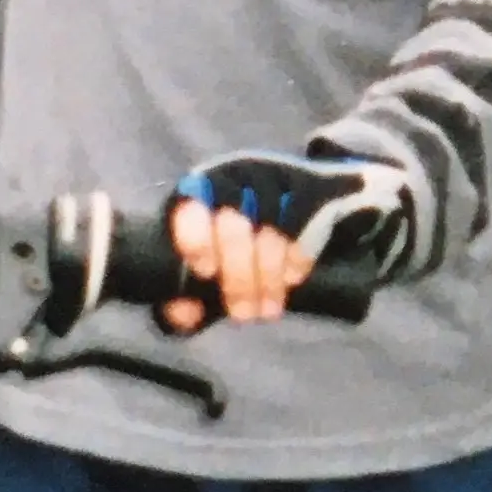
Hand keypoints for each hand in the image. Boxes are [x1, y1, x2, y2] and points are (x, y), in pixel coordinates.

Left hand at [166, 151, 416, 326]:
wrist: (304, 199)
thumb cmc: (243, 240)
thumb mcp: (214, 261)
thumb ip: (188, 293)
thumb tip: (182, 315)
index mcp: (202, 189)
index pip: (190, 207)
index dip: (196, 239)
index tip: (206, 273)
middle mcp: (236, 177)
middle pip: (233, 227)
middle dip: (238, 278)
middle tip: (243, 315)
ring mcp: (274, 177)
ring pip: (268, 232)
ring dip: (268, 278)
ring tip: (268, 310)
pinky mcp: (308, 186)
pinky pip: (302, 226)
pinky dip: (296, 258)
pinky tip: (293, 280)